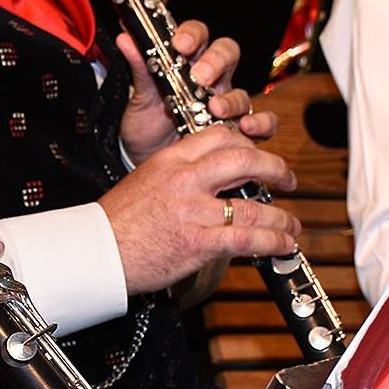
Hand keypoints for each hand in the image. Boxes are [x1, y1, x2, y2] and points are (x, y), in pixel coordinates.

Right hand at [99, 126, 301, 294]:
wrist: (96, 252)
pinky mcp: (198, 242)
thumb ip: (177, 177)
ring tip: (291, 224)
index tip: (258, 155)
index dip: (247, 142)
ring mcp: (193, 210)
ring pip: (253, 204)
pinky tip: (282, 244)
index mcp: (170, 160)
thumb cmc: (116, 223)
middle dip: (274, 168)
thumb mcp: (144, 182)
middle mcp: (185, 179)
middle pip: (244, 159)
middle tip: (286, 179)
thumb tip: (206, 185)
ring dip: (281, 216)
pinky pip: (247, 238)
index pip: (219, 136)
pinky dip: (272, 241)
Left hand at [115, 21, 262, 158]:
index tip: (180, 44)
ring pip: (242, 91)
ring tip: (215, 109)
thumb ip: (139, 67)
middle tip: (200, 76)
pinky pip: (263, 123)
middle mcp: (213, 81)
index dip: (193, 34)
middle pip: (227, 54)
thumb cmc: (146, 125)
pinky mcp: (238, 133)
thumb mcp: (140, 97)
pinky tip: (246, 127)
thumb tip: (125, 37)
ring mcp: (228, 105)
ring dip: (231, 99)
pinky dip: (261, 123)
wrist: (146, 162)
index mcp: (188, 63)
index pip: (198, 35)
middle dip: (216, 62)